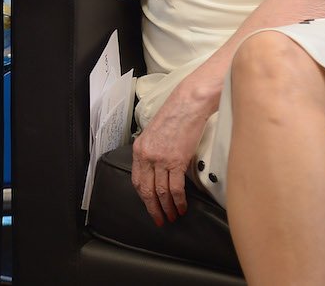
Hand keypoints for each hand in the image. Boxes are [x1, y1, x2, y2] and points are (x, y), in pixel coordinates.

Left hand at [130, 83, 213, 225]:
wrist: (187, 105)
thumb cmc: (174, 116)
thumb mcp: (154, 134)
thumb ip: (152, 152)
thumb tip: (156, 170)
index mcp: (139, 149)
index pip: (137, 180)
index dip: (143, 197)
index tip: (149, 207)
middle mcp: (147, 156)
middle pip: (146, 190)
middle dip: (153, 208)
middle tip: (159, 220)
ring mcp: (161, 159)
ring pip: (161, 192)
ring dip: (167, 207)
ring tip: (172, 216)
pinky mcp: (176, 161)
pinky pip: (175, 188)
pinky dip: (178, 200)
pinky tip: (182, 207)